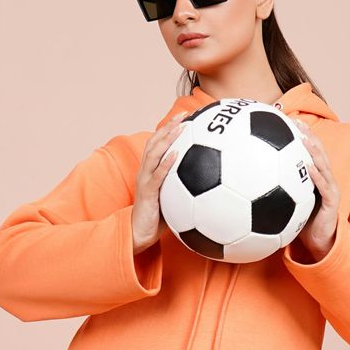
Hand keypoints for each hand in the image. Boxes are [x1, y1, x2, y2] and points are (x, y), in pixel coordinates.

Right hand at [132, 114, 188, 254]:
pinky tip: (177, 155)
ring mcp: (145, 182)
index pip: (158, 144)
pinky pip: (157, 177)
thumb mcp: (173, 199)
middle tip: (184, 114)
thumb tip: (209, 183)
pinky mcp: (147, 194)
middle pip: (155, 143)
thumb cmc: (157, 219)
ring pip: (154, 155)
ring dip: (167, 139)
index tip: (185, 116)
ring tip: (180, 128)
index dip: (169, 128)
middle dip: (169, 127)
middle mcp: (145, 172)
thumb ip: (184, 188)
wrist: (140, 235)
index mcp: (150, 171)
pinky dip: (166, 164)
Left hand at [288, 116, 338, 261]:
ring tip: (303, 138)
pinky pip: (324, 186)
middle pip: (319, 152)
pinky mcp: (332, 202)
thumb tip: (247, 182)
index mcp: (316, 177)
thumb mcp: (286, 204)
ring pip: (324, 165)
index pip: (310, 151)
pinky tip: (307, 166)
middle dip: (309, 135)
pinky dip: (316, 175)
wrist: (319, 243)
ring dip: (314, 150)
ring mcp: (330, 189)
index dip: (302, 135)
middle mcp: (325, 179)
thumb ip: (274, 190)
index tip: (288, 120)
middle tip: (296, 122)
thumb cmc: (301, 224)